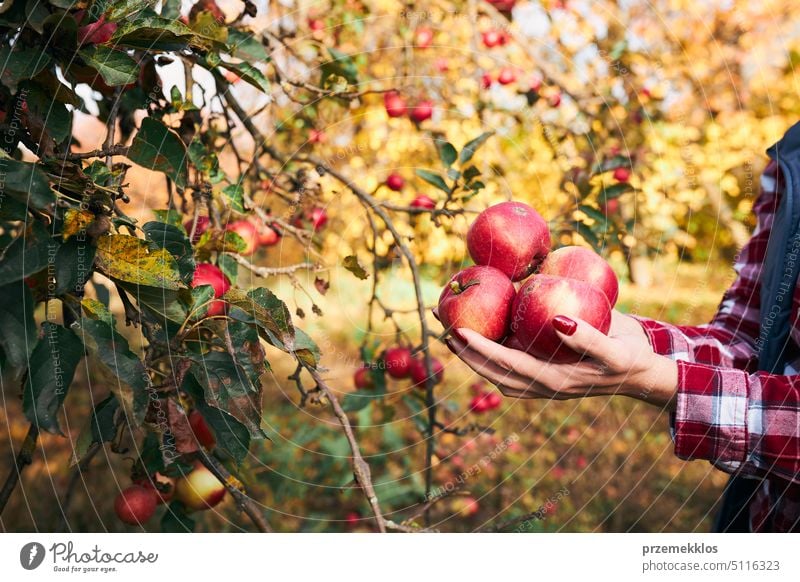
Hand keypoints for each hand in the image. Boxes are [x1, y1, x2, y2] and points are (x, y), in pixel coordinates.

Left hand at [443, 311, 677, 408]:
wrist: (642, 373)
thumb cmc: (630, 358)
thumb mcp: (615, 350)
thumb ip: (589, 339)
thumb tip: (559, 321)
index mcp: (554, 381)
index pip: (508, 366)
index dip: (481, 350)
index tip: (458, 331)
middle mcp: (541, 386)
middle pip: (493, 372)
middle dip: (465, 353)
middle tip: (442, 328)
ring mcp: (541, 384)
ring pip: (497, 372)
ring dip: (472, 355)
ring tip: (452, 333)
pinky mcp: (543, 375)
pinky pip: (509, 366)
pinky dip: (490, 353)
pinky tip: (482, 334)